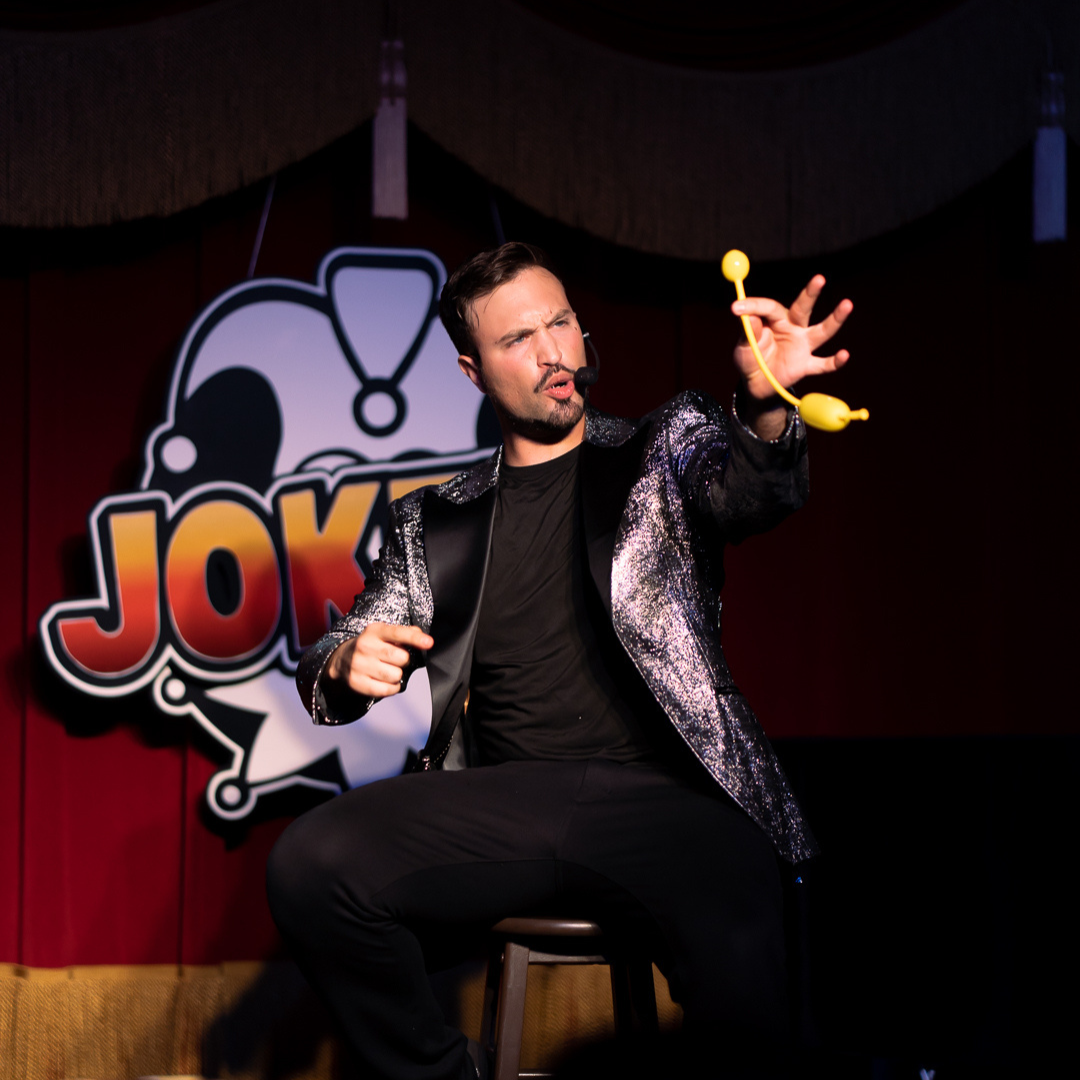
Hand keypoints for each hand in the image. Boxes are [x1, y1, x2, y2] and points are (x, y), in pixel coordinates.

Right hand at [326, 623, 433, 698]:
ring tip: (388, 670)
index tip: (429, 643)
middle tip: (397, 660)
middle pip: (401, 658)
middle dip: (404, 661)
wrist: (341, 660)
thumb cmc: (371, 646)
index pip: (397, 633)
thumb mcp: (384, 634)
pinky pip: (387, 690)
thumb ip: (404, 633)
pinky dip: (392, 688)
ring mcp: (359, 665)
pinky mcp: (357, 682)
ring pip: (395, 675)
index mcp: (374, 631)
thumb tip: (421, 637)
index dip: (414, 639)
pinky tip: (386, 681)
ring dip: (397, 675)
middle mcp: (365, 646)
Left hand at [732, 275, 851, 400]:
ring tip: (847, 304)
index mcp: (774, 320)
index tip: (735, 307)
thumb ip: (748, 333)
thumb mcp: (744, 346)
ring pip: (822, 331)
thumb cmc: (750, 358)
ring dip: (835, 319)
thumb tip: (749, 317)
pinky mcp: (806, 365)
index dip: (753, 306)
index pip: (769, 307)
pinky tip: (844, 355)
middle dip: (811, 293)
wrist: (756, 384)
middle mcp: (793, 328)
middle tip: (819, 278)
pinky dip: (834, 362)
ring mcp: (802, 346)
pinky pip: (823, 364)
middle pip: (803, 309)